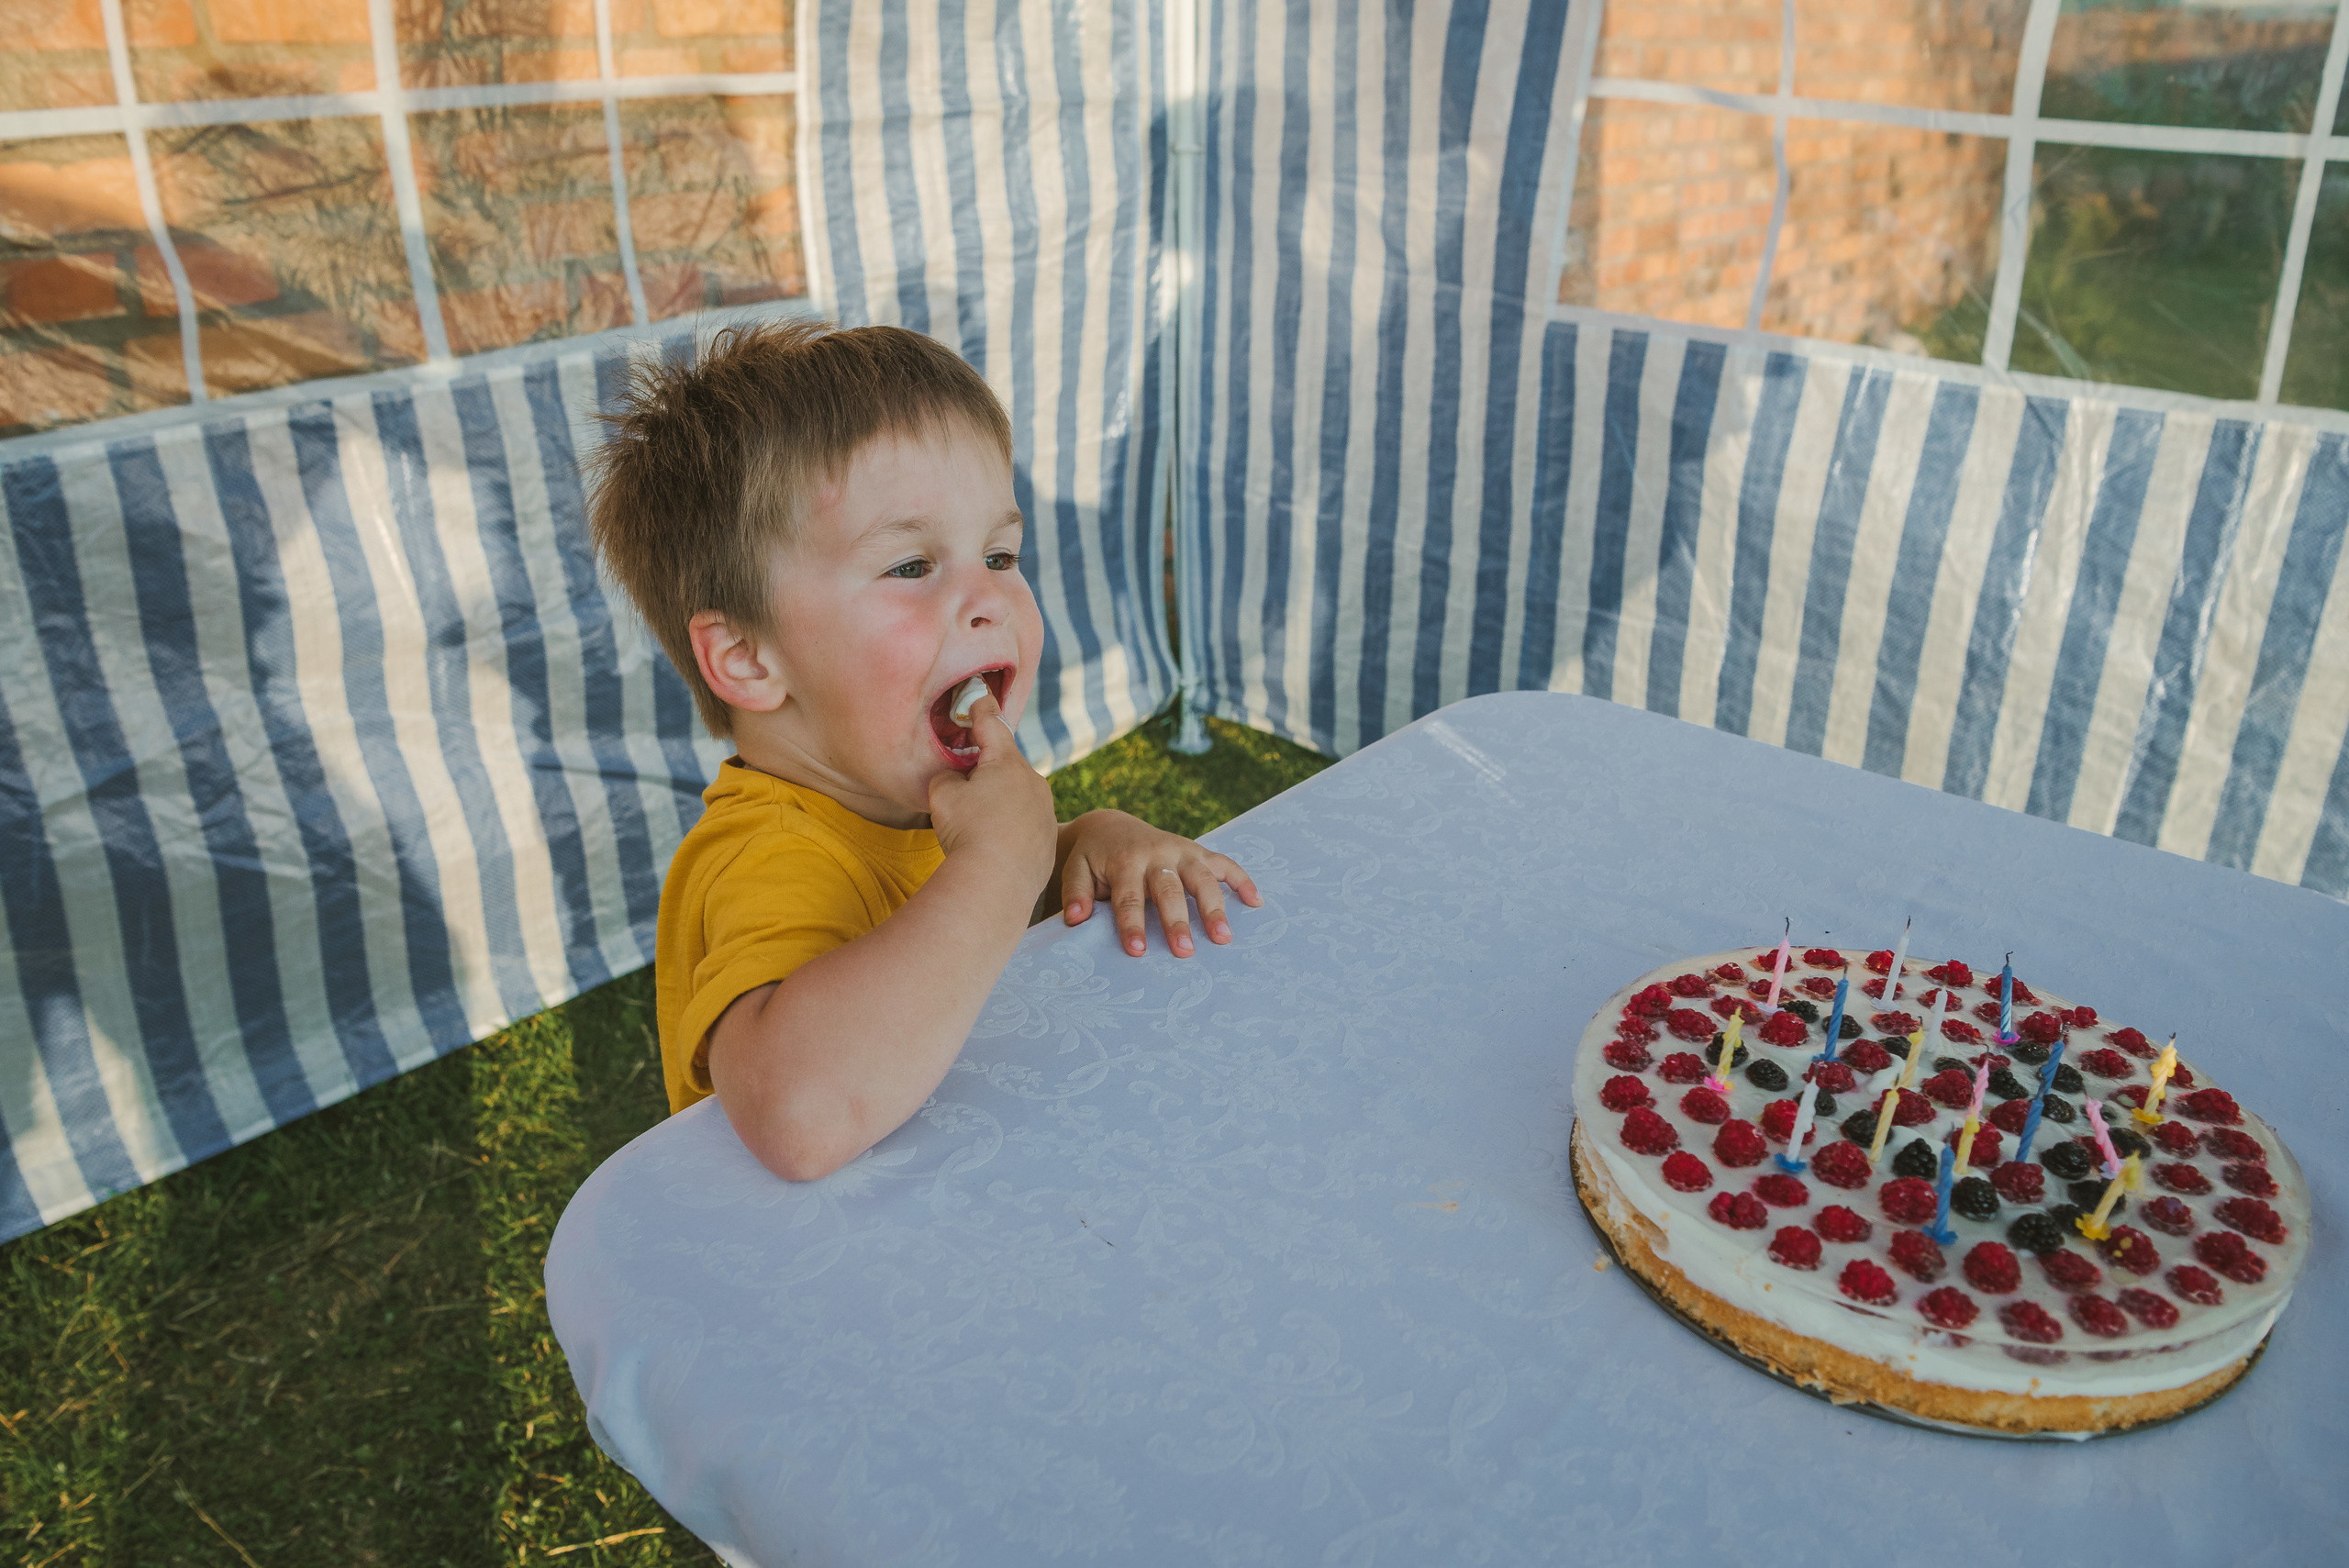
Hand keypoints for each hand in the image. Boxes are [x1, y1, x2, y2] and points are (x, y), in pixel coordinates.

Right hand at [927, 692, 1056, 891]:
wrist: (997, 885)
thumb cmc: (968, 833)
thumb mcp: (943, 795)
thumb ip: (948, 777)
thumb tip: (956, 780)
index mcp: (1007, 763)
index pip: (992, 725)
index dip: (981, 711)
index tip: (980, 699)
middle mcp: (1034, 782)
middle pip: (1006, 765)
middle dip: (987, 769)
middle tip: (965, 782)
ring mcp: (1045, 812)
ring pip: (1018, 796)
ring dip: (1000, 801)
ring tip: (977, 825)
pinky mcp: (1048, 840)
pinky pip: (1026, 825)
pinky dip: (1010, 829)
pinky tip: (993, 846)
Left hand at [1058, 810, 1260, 957]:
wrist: (1110, 827)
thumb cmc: (1092, 858)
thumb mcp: (1076, 869)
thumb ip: (1076, 892)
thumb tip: (1075, 919)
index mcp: (1125, 860)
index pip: (1129, 897)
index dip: (1132, 924)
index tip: (1137, 951)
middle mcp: (1157, 853)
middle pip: (1170, 889)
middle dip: (1177, 920)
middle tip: (1184, 951)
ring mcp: (1182, 851)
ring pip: (1203, 877)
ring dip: (1214, 907)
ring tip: (1223, 938)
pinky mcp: (1198, 851)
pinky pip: (1225, 863)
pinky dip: (1242, 880)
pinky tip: (1257, 902)